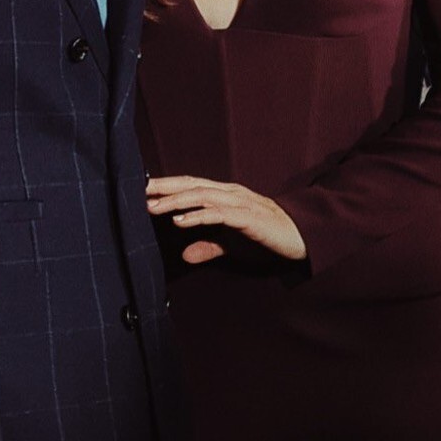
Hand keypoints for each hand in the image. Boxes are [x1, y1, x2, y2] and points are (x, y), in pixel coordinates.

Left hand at [146, 174, 307, 264]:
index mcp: (225, 195)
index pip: (191, 185)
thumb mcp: (231, 244)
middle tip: (138, 191)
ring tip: (153, 207)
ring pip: (203, 196)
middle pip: (192, 185)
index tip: (142, 189)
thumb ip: (209, 246)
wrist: (301, 237)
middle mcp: (231, 194)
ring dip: (176, 201)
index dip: (167, 186)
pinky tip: (180, 221)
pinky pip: (219, 214)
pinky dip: (198, 216)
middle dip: (164, 187)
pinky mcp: (249, 218)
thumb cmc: (266, 237)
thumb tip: (185, 255)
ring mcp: (240, 204)